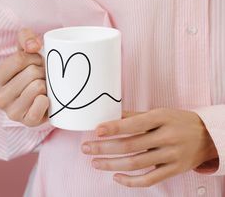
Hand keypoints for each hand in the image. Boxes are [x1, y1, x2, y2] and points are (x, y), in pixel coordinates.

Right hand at [0, 28, 48, 125]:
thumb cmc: (30, 73)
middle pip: (32, 73)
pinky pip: (41, 104)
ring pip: (39, 86)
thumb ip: (25, 38)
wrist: (39, 98)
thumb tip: (33, 46)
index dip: (35, 58)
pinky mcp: (28, 122)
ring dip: (47, 84)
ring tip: (43, 87)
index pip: (19, 59)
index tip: (37, 64)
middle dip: (43, 72)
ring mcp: (12, 112)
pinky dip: (47, 100)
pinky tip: (45, 99)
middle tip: (42, 77)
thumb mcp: (24, 52)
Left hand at [81, 108, 217, 186]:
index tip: (97, 130)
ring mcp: (171, 156)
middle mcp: (166, 137)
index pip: (133, 124)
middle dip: (104, 148)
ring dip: (112, 164)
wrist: (207, 136)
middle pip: (130, 146)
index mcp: (162, 118)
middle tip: (86, 148)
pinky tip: (116, 177)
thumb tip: (113, 116)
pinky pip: (149, 179)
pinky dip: (131, 181)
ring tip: (95, 162)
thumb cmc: (179, 121)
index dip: (114, 128)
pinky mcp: (173, 170)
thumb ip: (137, 115)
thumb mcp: (160, 112)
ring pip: (136, 164)